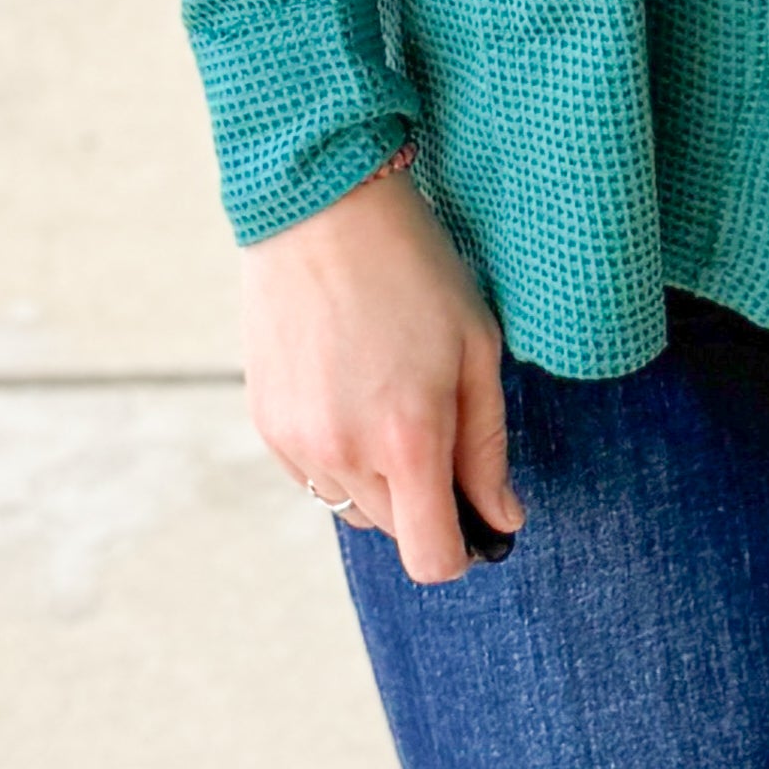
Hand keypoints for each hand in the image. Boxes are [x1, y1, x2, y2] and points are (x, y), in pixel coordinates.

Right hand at [240, 161, 520, 587]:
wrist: (321, 209)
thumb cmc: (414, 270)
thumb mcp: (476, 350)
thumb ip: (488, 447)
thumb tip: (502, 517)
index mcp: (408, 439)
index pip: (432, 559)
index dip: (462, 549)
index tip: (477, 516)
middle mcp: (344, 454)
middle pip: (394, 533)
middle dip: (424, 501)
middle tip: (438, 426)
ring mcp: (297, 442)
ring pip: (351, 507)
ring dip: (378, 481)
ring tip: (390, 401)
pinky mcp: (265, 423)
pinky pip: (312, 474)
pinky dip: (338, 455)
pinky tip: (351, 390)